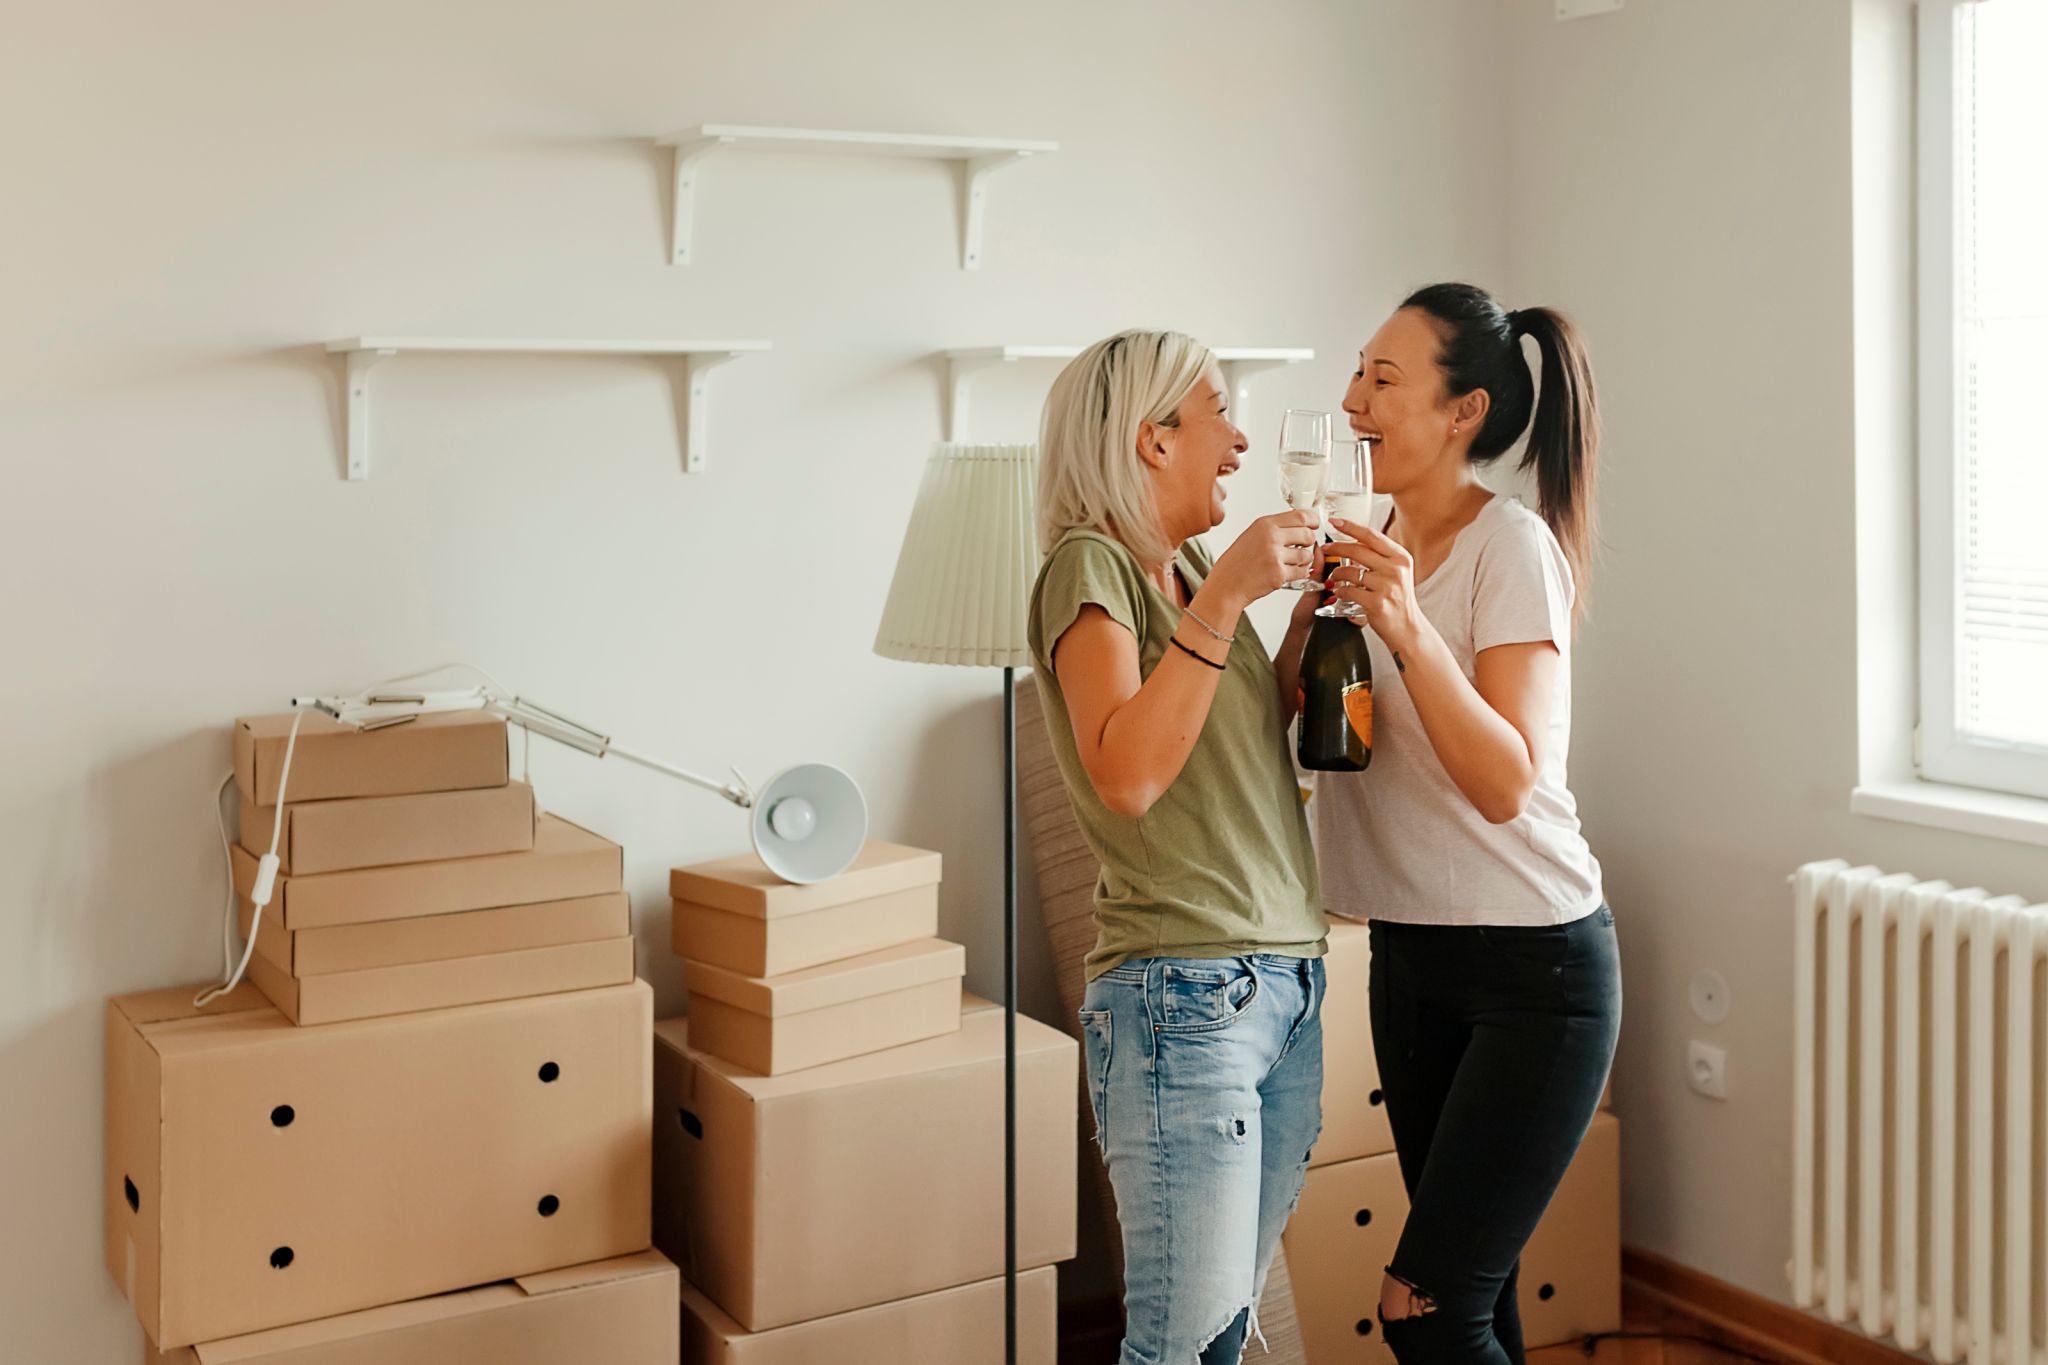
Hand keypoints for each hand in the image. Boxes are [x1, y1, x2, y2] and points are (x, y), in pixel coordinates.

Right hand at [1209, 511, 1318, 607]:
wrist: (1226, 585)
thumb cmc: (1237, 563)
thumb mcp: (1252, 536)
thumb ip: (1274, 529)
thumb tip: (1300, 525)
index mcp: (1264, 524)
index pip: (1300, 516)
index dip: (1312, 520)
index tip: (1315, 524)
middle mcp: (1270, 537)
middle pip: (1307, 534)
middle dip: (1309, 542)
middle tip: (1302, 547)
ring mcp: (1275, 556)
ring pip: (1307, 555)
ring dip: (1304, 560)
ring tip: (1291, 563)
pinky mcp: (1279, 574)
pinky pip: (1302, 572)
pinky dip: (1299, 574)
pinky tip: (1288, 573)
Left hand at [1323, 519, 1422, 647]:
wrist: (1407, 627)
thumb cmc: (1397, 599)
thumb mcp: (1396, 572)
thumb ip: (1379, 557)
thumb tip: (1353, 541)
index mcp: (1401, 557)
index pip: (1371, 536)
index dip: (1350, 526)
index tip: (1334, 521)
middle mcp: (1396, 569)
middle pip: (1357, 550)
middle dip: (1336, 547)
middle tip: (1325, 549)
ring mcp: (1387, 585)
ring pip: (1350, 571)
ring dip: (1337, 573)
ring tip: (1335, 578)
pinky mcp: (1377, 602)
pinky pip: (1348, 590)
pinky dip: (1339, 591)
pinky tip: (1340, 593)